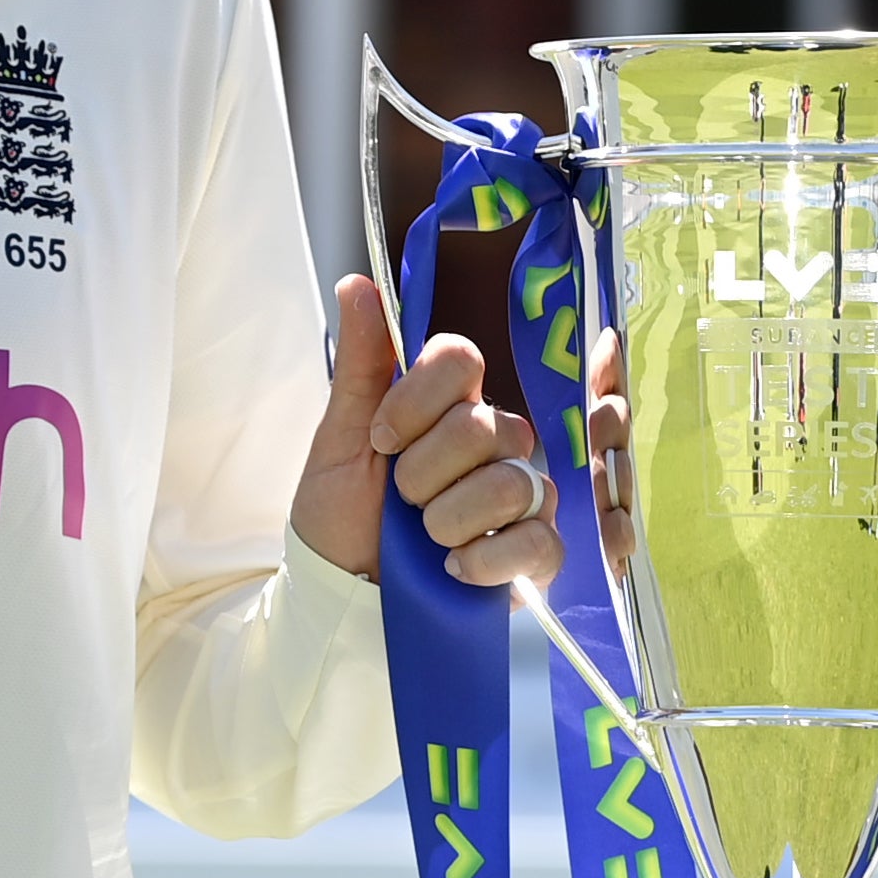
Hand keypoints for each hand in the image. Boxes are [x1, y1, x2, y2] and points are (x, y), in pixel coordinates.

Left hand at [294, 274, 564, 588]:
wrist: (345, 595)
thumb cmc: (341, 516)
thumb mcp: (339, 441)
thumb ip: (361, 364)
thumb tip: (357, 283)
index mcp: (449, 406)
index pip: (461, 359)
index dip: (419, 398)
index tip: (382, 438)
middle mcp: (495, 443)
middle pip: (485, 424)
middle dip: (424, 471)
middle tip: (401, 499)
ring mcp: (523, 495)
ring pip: (511, 481)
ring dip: (449, 518)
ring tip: (425, 540)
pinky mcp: (537, 553)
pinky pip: (538, 540)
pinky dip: (485, 559)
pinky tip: (454, 570)